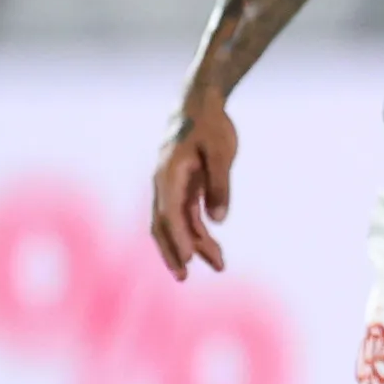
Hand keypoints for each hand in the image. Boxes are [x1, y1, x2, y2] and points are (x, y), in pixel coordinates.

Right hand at [150, 92, 238, 277]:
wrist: (200, 105)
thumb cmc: (211, 126)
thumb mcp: (221, 152)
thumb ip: (220, 185)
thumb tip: (218, 220)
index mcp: (168, 173)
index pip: (169, 212)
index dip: (177, 237)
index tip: (187, 258)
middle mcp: (163, 184)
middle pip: (163, 225)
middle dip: (173, 251)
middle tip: (183, 278)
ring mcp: (171, 187)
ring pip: (175, 223)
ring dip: (192, 245)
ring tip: (218, 265)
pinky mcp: (182, 188)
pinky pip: (186, 216)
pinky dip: (197, 232)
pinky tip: (211, 248)